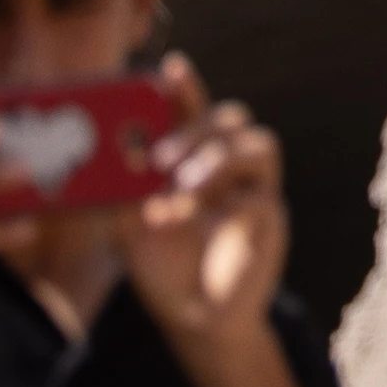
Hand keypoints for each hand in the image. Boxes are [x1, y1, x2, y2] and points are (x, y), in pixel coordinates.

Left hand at [126, 54, 288, 356]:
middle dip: (196, 127)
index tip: (169, 67)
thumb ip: (126, 187)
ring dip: (217, 156)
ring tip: (183, 186)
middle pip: (230, 118)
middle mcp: (226, 168)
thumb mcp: (130, 225)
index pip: (192, 113)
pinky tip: (196, 212)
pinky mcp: (268, 215)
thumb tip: (117, 146)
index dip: (185, 88)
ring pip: (257, 142)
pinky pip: (260, 189)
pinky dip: (227, 194)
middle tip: (162, 158)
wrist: (194, 319)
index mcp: (190, 162)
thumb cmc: (162, 268)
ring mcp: (252, 189)